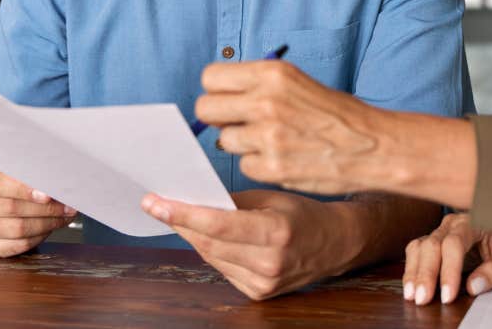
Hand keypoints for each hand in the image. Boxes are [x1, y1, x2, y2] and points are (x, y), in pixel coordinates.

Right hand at [0, 163, 76, 256]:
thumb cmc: (6, 180)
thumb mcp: (14, 167)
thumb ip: (31, 172)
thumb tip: (58, 180)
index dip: (24, 190)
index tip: (47, 194)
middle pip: (11, 208)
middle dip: (46, 209)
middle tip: (67, 206)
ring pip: (16, 229)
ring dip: (46, 224)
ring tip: (62, 217)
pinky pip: (15, 246)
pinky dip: (37, 238)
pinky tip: (48, 229)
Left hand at [141, 189, 356, 299]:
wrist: (336, 244)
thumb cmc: (304, 214)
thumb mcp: (271, 197)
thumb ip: (233, 202)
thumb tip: (193, 199)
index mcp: (276, 232)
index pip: (218, 225)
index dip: (183, 214)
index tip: (156, 203)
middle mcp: (269, 262)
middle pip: (208, 243)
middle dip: (180, 222)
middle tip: (158, 204)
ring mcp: (264, 282)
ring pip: (211, 257)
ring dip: (193, 236)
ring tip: (179, 216)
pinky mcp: (258, 293)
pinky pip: (222, 269)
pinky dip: (212, 251)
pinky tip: (208, 237)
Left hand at [196, 60, 384, 195]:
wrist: (373, 145)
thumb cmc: (336, 114)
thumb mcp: (298, 82)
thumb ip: (258, 85)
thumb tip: (221, 97)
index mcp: (272, 74)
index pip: (211, 77)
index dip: (218, 90)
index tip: (229, 99)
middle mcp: (265, 101)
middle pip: (206, 108)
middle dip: (219, 118)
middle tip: (240, 123)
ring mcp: (267, 136)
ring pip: (224, 140)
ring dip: (242, 144)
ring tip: (271, 142)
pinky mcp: (272, 167)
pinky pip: (244, 165)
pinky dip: (258, 165)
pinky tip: (282, 158)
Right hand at [404, 212, 491, 304]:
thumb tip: (473, 286)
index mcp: (471, 222)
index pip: (454, 244)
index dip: (449, 270)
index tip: (448, 295)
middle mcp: (451, 224)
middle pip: (432, 245)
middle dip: (426, 274)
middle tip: (423, 299)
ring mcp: (439, 231)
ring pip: (419, 247)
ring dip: (414, 272)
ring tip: (412, 295)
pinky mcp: (431, 241)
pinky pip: (415, 252)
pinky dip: (411, 270)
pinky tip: (410, 287)